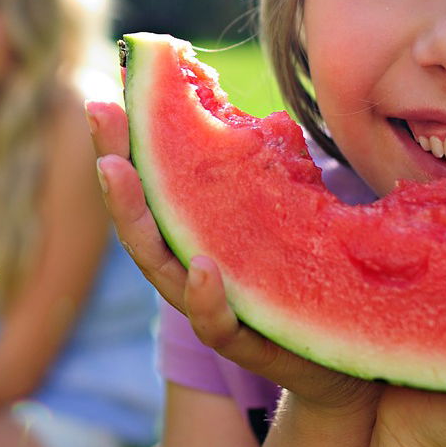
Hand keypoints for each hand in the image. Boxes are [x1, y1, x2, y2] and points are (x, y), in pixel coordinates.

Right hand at [85, 100, 380, 413]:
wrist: (347, 354)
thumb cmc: (306, 281)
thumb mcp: (288, 218)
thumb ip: (271, 179)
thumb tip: (264, 119)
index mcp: (198, 237)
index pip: (155, 185)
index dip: (128, 142)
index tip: (105, 92)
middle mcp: (193, 271)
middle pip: (140, 220)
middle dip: (114, 164)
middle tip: (98, 112)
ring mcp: (214, 310)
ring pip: (161, 269)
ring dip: (136, 220)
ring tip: (119, 172)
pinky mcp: (249, 345)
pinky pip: (217, 325)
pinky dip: (204, 299)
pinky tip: (202, 267)